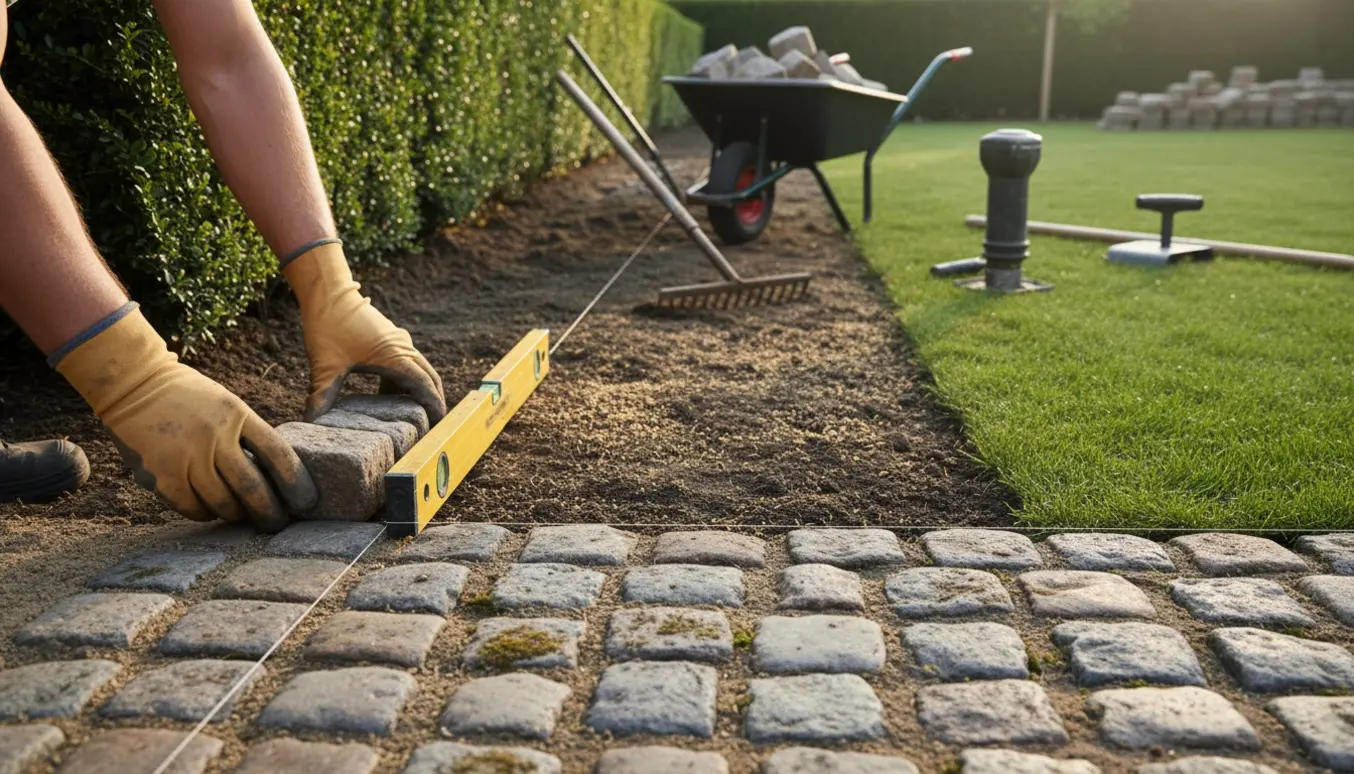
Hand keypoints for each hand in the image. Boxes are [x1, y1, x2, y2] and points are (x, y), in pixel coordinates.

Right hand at [55, 305, 316, 530]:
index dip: (297, 484)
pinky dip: (204, 513)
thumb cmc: (188, 397)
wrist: (133, 384)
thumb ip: (247, 435)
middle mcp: (215, 437)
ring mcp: (186, 457)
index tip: (306, 503)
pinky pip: (192, 508)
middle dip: (270, 512)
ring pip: (223, 503)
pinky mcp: (160, 475)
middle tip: (277, 524)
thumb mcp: (227, 405)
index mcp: (238, 415)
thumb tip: (273, 479)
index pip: (279, 456)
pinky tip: (209, 511)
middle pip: (253, 488)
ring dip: (236, 515)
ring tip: (242, 518)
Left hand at [283, 242, 445, 421]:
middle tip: (431, 424)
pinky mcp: (391, 338)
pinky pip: (408, 362)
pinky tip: (388, 395)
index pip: (424, 386)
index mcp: (394, 357)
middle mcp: (403, 348)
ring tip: (411, 415)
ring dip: (418, 390)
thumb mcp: (324, 365)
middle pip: (429, 378)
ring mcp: (399, 341)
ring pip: (419, 369)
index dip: (433, 406)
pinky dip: (405, 379)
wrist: (328, 292)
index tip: (438, 424)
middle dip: (432, 401)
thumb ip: (321, 396)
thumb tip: (309, 422)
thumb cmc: (328, 325)